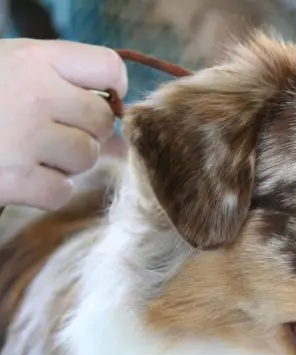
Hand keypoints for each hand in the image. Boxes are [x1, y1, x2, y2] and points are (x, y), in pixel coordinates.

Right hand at [0, 39, 127, 210]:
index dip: (112, 88)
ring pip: (86, 158)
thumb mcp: (13, 72)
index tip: (98, 99)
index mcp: (33, 58)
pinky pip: (62, 191)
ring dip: (65, 162)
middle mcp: (33, 93)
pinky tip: (19, 174)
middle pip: (102, 122)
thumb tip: (120, 136)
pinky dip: (46, 190)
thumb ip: (65, 89)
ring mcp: (23, 137)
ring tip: (27, 150)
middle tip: (49, 131)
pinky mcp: (12, 178)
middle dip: (84, 131)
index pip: (109, 68)